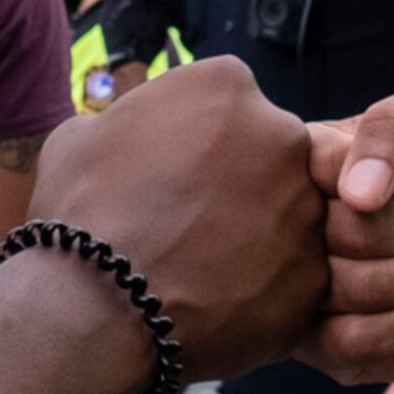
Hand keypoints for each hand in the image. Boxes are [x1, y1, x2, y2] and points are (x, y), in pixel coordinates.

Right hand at [32, 57, 325, 383]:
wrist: (95, 307)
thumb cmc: (82, 213)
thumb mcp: (81, 136)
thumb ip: (127, 122)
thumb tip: (131, 135)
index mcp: (227, 86)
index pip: (226, 103)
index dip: (196, 141)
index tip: (172, 174)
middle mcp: (283, 134)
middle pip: (269, 155)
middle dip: (238, 184)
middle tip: (190, 224)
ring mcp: (306, 208)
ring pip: (288, 218)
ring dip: (255, 238)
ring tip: (200, 271)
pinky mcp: (312, 276)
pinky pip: (292, 279)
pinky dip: (262, 292)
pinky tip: (216, 306)